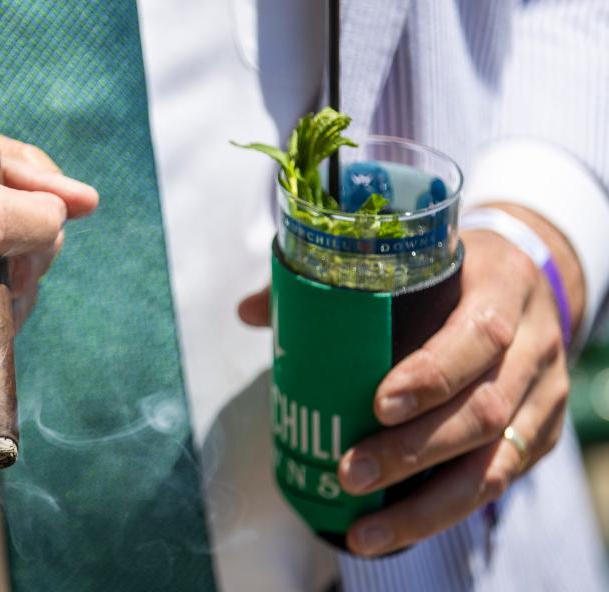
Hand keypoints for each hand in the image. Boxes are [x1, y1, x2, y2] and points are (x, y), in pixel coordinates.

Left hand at [238, 204, 582, 555]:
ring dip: (427, 504)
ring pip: (495, 463)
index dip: (431, 375)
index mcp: (501, 288)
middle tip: (351, 472)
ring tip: (366, 528)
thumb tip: (249, 311)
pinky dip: (444, 512)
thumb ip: (332, 283)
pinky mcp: (538, 436)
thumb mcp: (416, 260)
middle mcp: (532, 347)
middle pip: (482, 410)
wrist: (531, 285)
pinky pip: (499, 483)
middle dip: (413, 451)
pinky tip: (397, 531)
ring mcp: (541, 396)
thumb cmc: (454, 274)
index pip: (477, 337)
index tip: (377, 404)